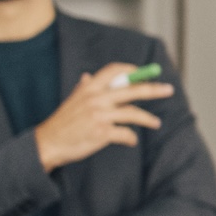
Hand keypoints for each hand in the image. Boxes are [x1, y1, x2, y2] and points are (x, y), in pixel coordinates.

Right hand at [33, 62, 173, 171]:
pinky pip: (126, 134)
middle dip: (153, 89)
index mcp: (89, 88)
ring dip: (147, 119)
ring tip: (156, 123)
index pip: (114, 70)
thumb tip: (88, 76)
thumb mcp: (72, 101)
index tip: (144, 74)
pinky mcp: (102, 133)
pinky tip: (131, 140)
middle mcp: (96, 99)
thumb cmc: (61, 123)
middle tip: (168, 89)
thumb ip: (83, 88)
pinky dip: (131, 138)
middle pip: (133, 89)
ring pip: (133, 113)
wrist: (47, 144)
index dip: (132, 71)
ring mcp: (99, 116)